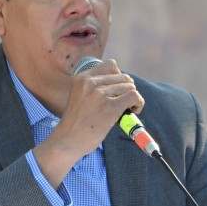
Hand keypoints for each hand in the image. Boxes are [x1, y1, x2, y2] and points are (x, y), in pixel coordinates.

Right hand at [33, 59, 143, 185]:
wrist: (68, 140)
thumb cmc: (76, 122)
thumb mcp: (80, 96)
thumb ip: (95, 87)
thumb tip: (124, 83)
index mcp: (82, 78)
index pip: (110, 65)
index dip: (119, 77)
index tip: (117, 90)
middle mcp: (90, 82)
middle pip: (123, 77)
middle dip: (127, 89)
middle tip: (123, 103)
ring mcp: (100, 94)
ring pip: (130, 86)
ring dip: (133, 98)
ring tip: (127, 109)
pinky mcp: (110, 107)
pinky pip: (134, 96)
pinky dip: (138, 103)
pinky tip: (134, 111)